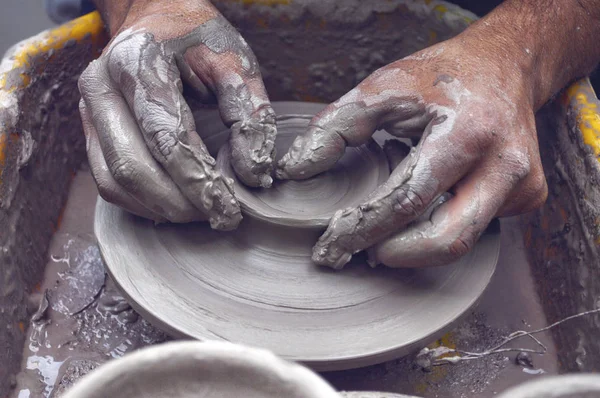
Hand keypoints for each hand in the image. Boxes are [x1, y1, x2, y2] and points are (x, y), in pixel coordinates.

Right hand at [78, 0, 275, 229]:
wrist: (158, 19)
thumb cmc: (199, 38)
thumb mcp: (235, 62)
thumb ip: (249, 114)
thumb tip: (252, 174)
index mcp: (136, 61)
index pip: (167, 136)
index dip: (199, 180)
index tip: (230, 209)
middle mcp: (100, 86)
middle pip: (133, 167)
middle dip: (179, 203)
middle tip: (218, 216)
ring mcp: (88, 110)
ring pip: (114, 181)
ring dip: (159, 208)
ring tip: (200, 213)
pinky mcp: (90, 130)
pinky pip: (108, 181)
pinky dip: (142, 202)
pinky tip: (175, 205)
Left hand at [276, 35, 546, 267]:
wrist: (505, 67)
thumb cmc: (441, 77)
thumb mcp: (384, 87)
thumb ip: (336, 127)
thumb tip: (296, 172)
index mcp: (468, 132)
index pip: (408, 200)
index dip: (364, 228)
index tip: (331, 244)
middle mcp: (505, 165)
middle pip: (447, 239)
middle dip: (395, 254)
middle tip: (357, 252)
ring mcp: (523, 185)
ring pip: (464, 242)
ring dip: (415, 249)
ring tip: (380, 239)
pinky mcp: (529, 196)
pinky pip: (477, 227)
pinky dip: (440, 228)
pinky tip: (421, 212)